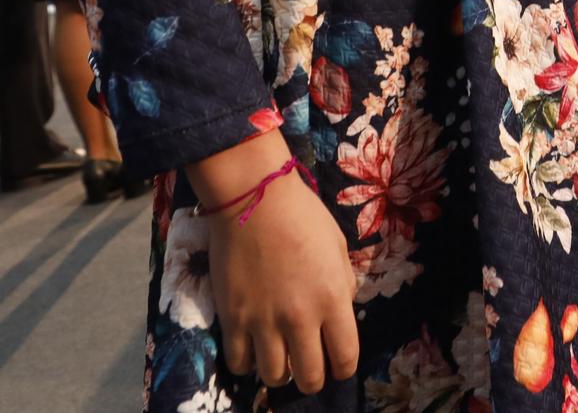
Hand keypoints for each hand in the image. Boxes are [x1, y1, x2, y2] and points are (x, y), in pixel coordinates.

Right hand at [192, 136, 356, 394]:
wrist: (254, 198)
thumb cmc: (302, 216)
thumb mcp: (338, 249)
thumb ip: (342, 286)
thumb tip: (339, 313)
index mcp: (333, 299)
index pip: (345, 358)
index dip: (343, 368)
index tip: (338, 366)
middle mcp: (301, 317)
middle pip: (310, 377)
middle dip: (312, 378)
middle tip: (308, 367)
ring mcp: (264, 321)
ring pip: (274, 376)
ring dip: (280, 373)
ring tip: (280, 359)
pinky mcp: (233, 319)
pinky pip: (239, 363)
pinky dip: (247, 363)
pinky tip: (252, 349)